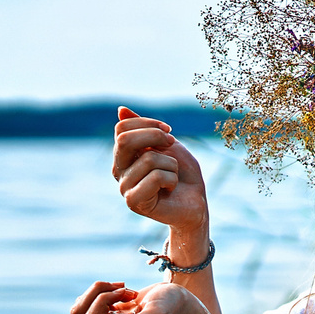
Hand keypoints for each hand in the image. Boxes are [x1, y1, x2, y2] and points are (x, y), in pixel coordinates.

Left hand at [70, 280, 207, 313]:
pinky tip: (121, 292)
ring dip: (99, 290)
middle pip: (80, 313)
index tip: (127, 292)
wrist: (177, 302)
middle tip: (124, 289)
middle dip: (99, 293)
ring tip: (123, 290)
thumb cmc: (170, 309)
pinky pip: (86, 301)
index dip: (103, 300)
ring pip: (80, 306)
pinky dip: (101, 290)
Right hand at [111, 106, 209, 234]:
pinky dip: (172, 179)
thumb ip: (144, 129)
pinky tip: (170, 189)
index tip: (168, 131)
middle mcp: (118, 171)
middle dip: (155, 137)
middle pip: (125, 140)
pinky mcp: (134, 202)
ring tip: (172, 177)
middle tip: (172, 145)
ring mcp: (124, 187)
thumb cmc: (182, 174)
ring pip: (148, 159)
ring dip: (171, 165)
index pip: (122, 128)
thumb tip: (121, 110)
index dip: (148, 123)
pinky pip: (156, 177)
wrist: (195, 203)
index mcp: (124, 155)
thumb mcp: (166, 145)